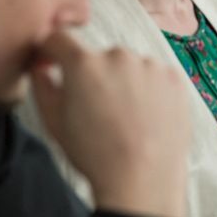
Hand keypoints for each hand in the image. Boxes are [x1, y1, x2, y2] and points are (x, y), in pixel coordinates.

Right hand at [30, 31, 190, 216]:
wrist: (143, 177)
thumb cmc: (94, 154)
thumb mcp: (53, 122)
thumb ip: (42, 85)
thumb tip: (41, 66)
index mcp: (84, 63)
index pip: (59, 39)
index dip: (52, 51)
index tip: (53, 64)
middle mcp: (119, 55)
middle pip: (99, 57)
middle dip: (95, 76)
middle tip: (98, 109)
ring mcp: (150, 65)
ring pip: (130, 67)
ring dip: (125, 82)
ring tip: (126, 118)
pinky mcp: (174, 78)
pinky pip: (156, 77)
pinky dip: (151, 91)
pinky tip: (147, 117)